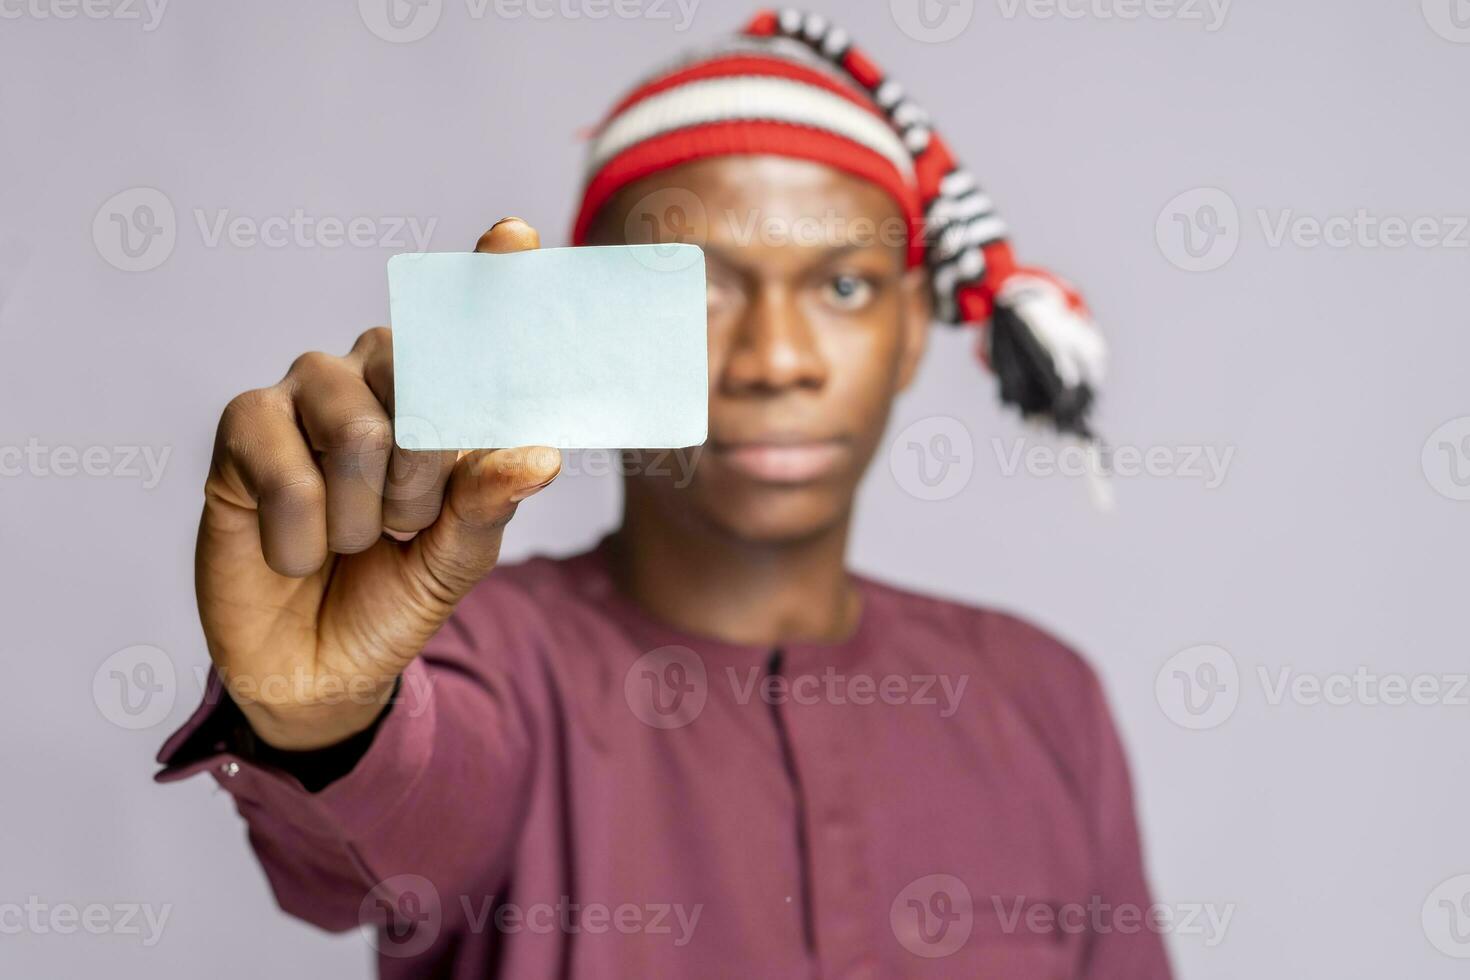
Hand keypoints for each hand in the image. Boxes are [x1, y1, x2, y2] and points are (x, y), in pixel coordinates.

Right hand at [196, 218, 559, 748]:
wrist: (318, 668)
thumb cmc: (395, 595)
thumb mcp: (458, 559)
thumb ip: (491, 503)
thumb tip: (538, 455)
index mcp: (437, 399)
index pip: (465, 327)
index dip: (490, 278)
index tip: (518, 236)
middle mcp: (373, 378)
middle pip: (419, 373)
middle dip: (426, 473)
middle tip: (407, 524)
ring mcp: (305, 394)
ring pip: (358, 426)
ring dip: (365, 513)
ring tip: (352, 541)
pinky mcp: (244, 429)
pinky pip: (291, 470)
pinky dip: (304, 536)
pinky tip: (296, 553)